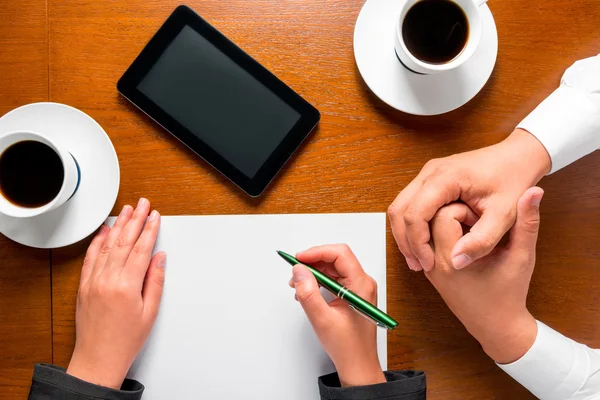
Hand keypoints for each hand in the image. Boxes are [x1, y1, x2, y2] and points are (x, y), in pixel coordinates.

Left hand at [67, 198, 165, 388]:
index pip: (141, 249)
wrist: (98, 358)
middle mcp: (108, 280)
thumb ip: (155, 281)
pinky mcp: (84, 285)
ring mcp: (93, 281)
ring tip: (127, 210)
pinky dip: (98, 241)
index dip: (150, 229)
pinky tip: (104, 230)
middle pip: (124, 241)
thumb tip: (159, 259)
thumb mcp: (150, 312)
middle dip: (136, 219)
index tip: (155, 216)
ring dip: (118, 225)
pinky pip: (91, 257)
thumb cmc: (125, 340)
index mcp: (127, 286)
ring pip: (107, 245)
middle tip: (143, 204)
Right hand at [289, 244, 385, 386]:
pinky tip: (307, 291)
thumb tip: (299, 271)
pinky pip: (335, 279)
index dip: (317, 252)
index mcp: (361, 285)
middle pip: (336, 259)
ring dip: (314, 272)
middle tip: (295, 271)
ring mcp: (358, 289)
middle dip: (313, 262)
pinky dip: (319, 281)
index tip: (299, 259)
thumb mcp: (322, 320)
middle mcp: (362, 283)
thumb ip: (308, 293)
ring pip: (334, 268)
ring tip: (297, 284)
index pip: (340, 254)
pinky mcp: (353, 295)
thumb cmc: (347, 347)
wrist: (358, 365)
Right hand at [388, 128, 550, 271]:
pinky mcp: (430, 178)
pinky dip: (411, 225)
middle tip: (418, 265)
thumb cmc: (514, 181)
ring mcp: (427, 173)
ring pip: (400, 206)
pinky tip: (424, 243)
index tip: (429, 265)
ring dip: (405, 234)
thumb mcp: (505, 216)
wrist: (518, 156)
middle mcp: (430, 172)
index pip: (415, 214)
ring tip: (419, 258)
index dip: (417, 243)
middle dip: (405, 241)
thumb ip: (482, 241)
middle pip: (399, 209)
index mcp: (446, 178)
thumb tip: (456, 262)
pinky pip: (410, 203)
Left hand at [425, 187, 542, 363]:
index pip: (446, 214)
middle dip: (455, 212)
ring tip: (472, 231)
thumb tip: (534, 191)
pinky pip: (428, 241)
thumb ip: (527, 222)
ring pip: (427, 228)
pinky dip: (444, 234)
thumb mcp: (523, 255)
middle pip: (431, 218)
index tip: (484, 220)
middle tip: (478, 221)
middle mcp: (434, 262)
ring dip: (448, 223)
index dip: (467, 209)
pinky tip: (466, 239)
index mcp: (453, 258)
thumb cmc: (510, 293)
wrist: (496, 326)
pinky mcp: (430, 270)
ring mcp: (429, 267)